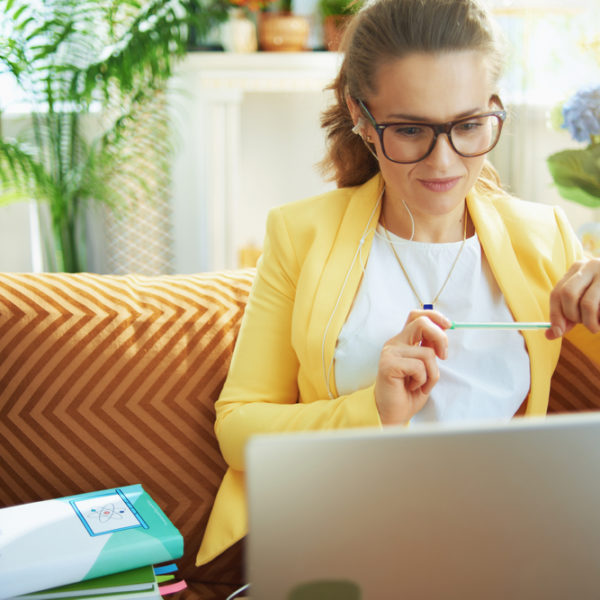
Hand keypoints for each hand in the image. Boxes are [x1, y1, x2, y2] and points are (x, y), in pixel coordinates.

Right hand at [375, 310, 450, 424]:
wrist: (393, 414)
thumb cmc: (408, 393)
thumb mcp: (425, 367)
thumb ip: (430, 348)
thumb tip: (444, 330)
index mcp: (403, 341)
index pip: (417, 316)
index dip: (434, 316)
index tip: (448, 326)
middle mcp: (395, 343)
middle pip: (422, 323)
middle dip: (440, 338)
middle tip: (443, 356)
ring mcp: (390, 353)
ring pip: (427, 353)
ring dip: (432, 373)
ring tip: (421, 383)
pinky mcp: (388, 365)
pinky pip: (419, 367)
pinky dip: (423, 380)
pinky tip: (412, 386)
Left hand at [546, 258, 599, 339]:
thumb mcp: (585, 302)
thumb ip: (568, 317)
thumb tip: (549, 335)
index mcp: (577, 269)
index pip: (556, 293)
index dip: (555, 315)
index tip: (557, 332)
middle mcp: (591, 266)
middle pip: (568, 294)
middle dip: (572, 316)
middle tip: (584, 324)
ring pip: (587, 304)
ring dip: (589, 322)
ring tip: (596, 326)